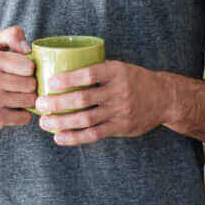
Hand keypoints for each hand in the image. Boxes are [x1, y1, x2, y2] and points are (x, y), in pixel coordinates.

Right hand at [0, 26, 36, 130]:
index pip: (28, 65)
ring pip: (30, 100)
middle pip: (31, 84)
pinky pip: (25, 117)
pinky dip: (22, 113)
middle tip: (19, 83)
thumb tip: (28, 48)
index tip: (21, 68)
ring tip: (16, 94)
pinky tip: (12, 107)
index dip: (29, 67)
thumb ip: (12, 35)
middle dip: (29, 83)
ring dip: (27, 98)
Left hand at [33, 60, 162, 146]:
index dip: (68, 78)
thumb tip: (61, 69)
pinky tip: (59, 137)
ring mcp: (119, 111)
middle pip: (83, 98)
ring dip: (61, 122)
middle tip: (39, 104)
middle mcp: (118, 91)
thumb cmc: (133, 80)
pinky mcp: (120, 127)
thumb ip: (97, 70)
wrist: (164, 98)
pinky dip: (74, 137)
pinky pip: (94, 134)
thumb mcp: (119, 67)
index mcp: (116, 72)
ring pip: (85, 118)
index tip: (50, 82)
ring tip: (45, 123)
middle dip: (57, 102)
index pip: (89, 73)